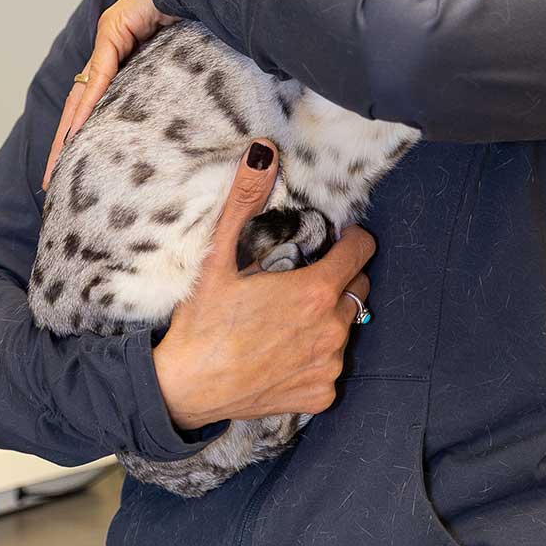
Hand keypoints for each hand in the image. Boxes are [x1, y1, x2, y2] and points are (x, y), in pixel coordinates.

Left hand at [42, 0, 179, 190]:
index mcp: (125, 53)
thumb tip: (183, 117)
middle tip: (51, 176)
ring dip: (68, 131)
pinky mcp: (114, 30)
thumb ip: (170, 83)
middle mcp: (111, 45)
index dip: (84, 130)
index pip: (97, 99)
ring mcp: (109, 36)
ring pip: (82, 94)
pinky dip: (90, 106)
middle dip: (65, 141)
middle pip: (80, 102)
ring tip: (57, 162)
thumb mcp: (182, 61)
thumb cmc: (202, 15)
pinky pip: (101, 77)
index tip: (74, 163)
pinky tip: (78, 132)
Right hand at [153, 140, 375, 429]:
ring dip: (327, 318)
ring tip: (286, 319)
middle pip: (357, 288)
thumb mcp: (219, 257)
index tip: (327, 241)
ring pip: (346, 326)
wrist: (184, 389)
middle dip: (337, 279)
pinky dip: (315, 356)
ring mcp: (329, 365)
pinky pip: (332, 366)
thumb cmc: (202, 321)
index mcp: (316, 292)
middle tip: (298, 282)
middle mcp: (333, 330)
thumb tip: (263, 150)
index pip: (362, 251)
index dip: (347, 240)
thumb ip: (245, 201)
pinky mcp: (321, 395)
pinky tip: (283, 353)